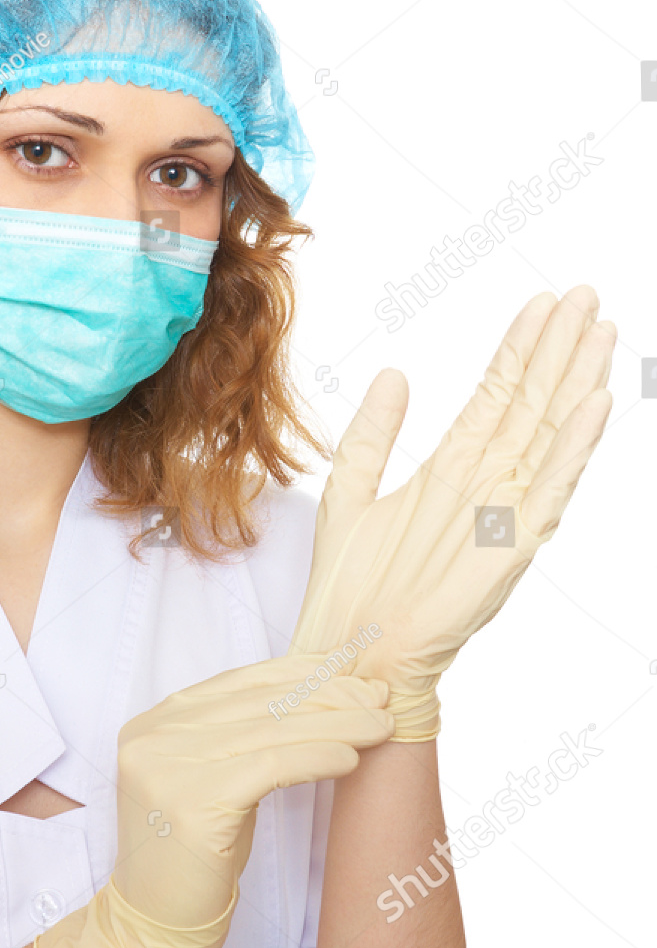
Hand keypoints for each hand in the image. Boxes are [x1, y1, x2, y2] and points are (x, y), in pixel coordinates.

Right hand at [34, 660, 392, 947]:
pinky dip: (318, 756)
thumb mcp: (213, 780)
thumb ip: (241, 735)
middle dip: (328, 695)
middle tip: (379, 696)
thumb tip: (319, 693)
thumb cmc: (196, 856)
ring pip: (272, 731)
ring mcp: (166, 768)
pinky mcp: (192, 803)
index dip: (301, 672)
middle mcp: (151, 737)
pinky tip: (351, 759)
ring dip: (337, 724)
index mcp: (152, 724)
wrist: (154, 926)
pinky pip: (271, 766)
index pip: (239, 682)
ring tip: (381, 724)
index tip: (350, 672)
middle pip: (260, 703)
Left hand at [289, 287, 614, 739]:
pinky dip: (573, 448)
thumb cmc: (350, 587)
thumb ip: (373, 433)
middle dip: (557, 349)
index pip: (495, 395)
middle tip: (585, 295)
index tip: (541, 302)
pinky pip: (549, 490)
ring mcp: (503, 514)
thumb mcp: (350, 490)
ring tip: (598, 332)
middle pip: (531, 404)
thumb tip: (394, 373)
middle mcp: (484, 485)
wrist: (350, 652)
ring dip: (574, 383)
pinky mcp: (511, 549)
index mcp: (450, 469)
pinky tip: (594, 405)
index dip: (518, 349)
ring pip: (548, 434)